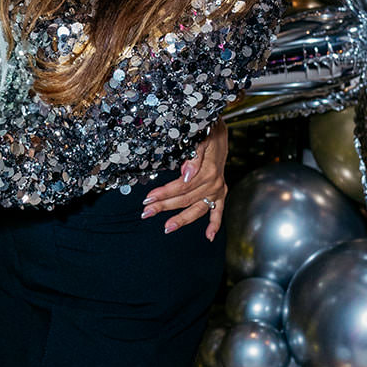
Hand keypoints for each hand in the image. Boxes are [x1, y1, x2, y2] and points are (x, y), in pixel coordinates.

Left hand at [141, 120, 227, 240]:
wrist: (221, 130)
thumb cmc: (208, 132)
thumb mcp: (201, 138)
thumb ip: (194, 156)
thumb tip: (186, 174)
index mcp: (208, 171)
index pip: (182, 186)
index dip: (164, 193)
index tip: (148, 198)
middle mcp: (214, 183)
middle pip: (185, 199)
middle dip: (164, 206)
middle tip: (146, 212)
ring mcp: (218, 190)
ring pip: (197, 209)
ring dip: (182, 220)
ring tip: (167, 228)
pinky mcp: (221, 193)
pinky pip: (218, 211)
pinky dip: (215, 224)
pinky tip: (209, 236)